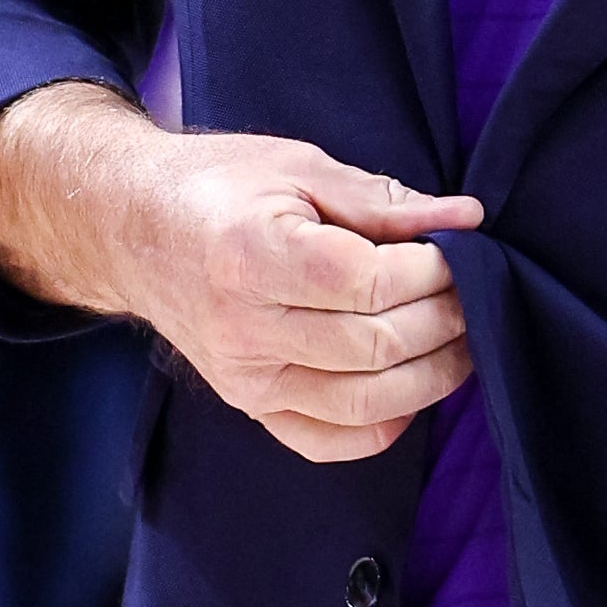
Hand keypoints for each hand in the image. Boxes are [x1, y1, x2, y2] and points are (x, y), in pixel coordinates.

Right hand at [0, 83, 485, 462]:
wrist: (134, 230)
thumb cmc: (217, 186)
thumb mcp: (297, 166)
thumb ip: (380, 198)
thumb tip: (465, 218)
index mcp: (253, 254)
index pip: (370, 283)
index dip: (432, 270)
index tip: (456, 248)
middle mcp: (244, 328)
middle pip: (375, 346)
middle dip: (443, 320)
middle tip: (471, 289)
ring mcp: (244, 379)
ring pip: (364, 404)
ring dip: (431, 376)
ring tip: (459, 337)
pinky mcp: (248, 405)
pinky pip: (329, 441)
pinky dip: (385, 423)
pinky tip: (410, 382)